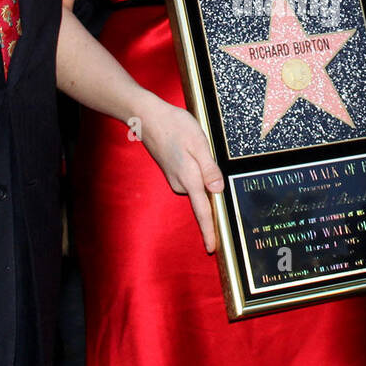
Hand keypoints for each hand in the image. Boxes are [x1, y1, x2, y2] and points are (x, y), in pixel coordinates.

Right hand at [136, 96, 224, 251]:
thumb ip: (209, 169)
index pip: (202, 210)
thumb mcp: (199, 143)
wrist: (147, 117)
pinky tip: (191, 150)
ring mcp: (175, 179)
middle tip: (209, 160)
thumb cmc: (174, 126)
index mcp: (189, 178)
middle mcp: (180, 183)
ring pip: (198, 186)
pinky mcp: (173, 173)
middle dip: (212, 190)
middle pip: (203, 197)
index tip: (212, 248)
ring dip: (204, 174)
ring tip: (197, 146)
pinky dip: (196, 169)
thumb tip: (218, 191)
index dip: (209, 231)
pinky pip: (191, 179)